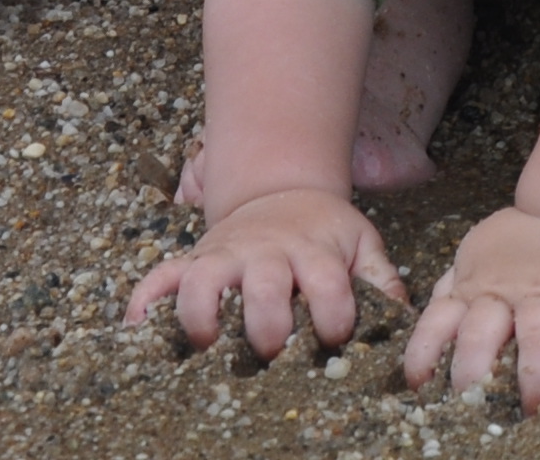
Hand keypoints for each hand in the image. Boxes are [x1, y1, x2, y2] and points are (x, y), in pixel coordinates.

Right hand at [128, 183, 398, 360]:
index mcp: (313, 250)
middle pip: (264, 284)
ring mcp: (226, 254)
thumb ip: (381, 279)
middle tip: (269, 350)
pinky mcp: (195, 260)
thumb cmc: (325, 230)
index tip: (334, 337)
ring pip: (203, 279)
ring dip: (201, 311)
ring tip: (206, 343)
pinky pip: (160, 275)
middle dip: (266, 321)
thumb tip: (401, 321)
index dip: (333, 314)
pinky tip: (137, 328)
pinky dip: (145, 299)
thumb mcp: (361, 243)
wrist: (281, 189)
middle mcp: (267, 252)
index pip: (328, 282)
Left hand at [402, 206, 539, 411]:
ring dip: (535, 369)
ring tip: (535, 403)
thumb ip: (453, 289)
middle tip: (472, 399)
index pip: (438, 321)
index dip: (424, 352)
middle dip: (473, 367)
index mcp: (474, 289)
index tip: (418, 384)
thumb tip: (425, 325)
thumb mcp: (476, 259)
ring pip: (537, 333)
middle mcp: (505, 295)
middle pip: (482, 331)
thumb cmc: (520, 243)